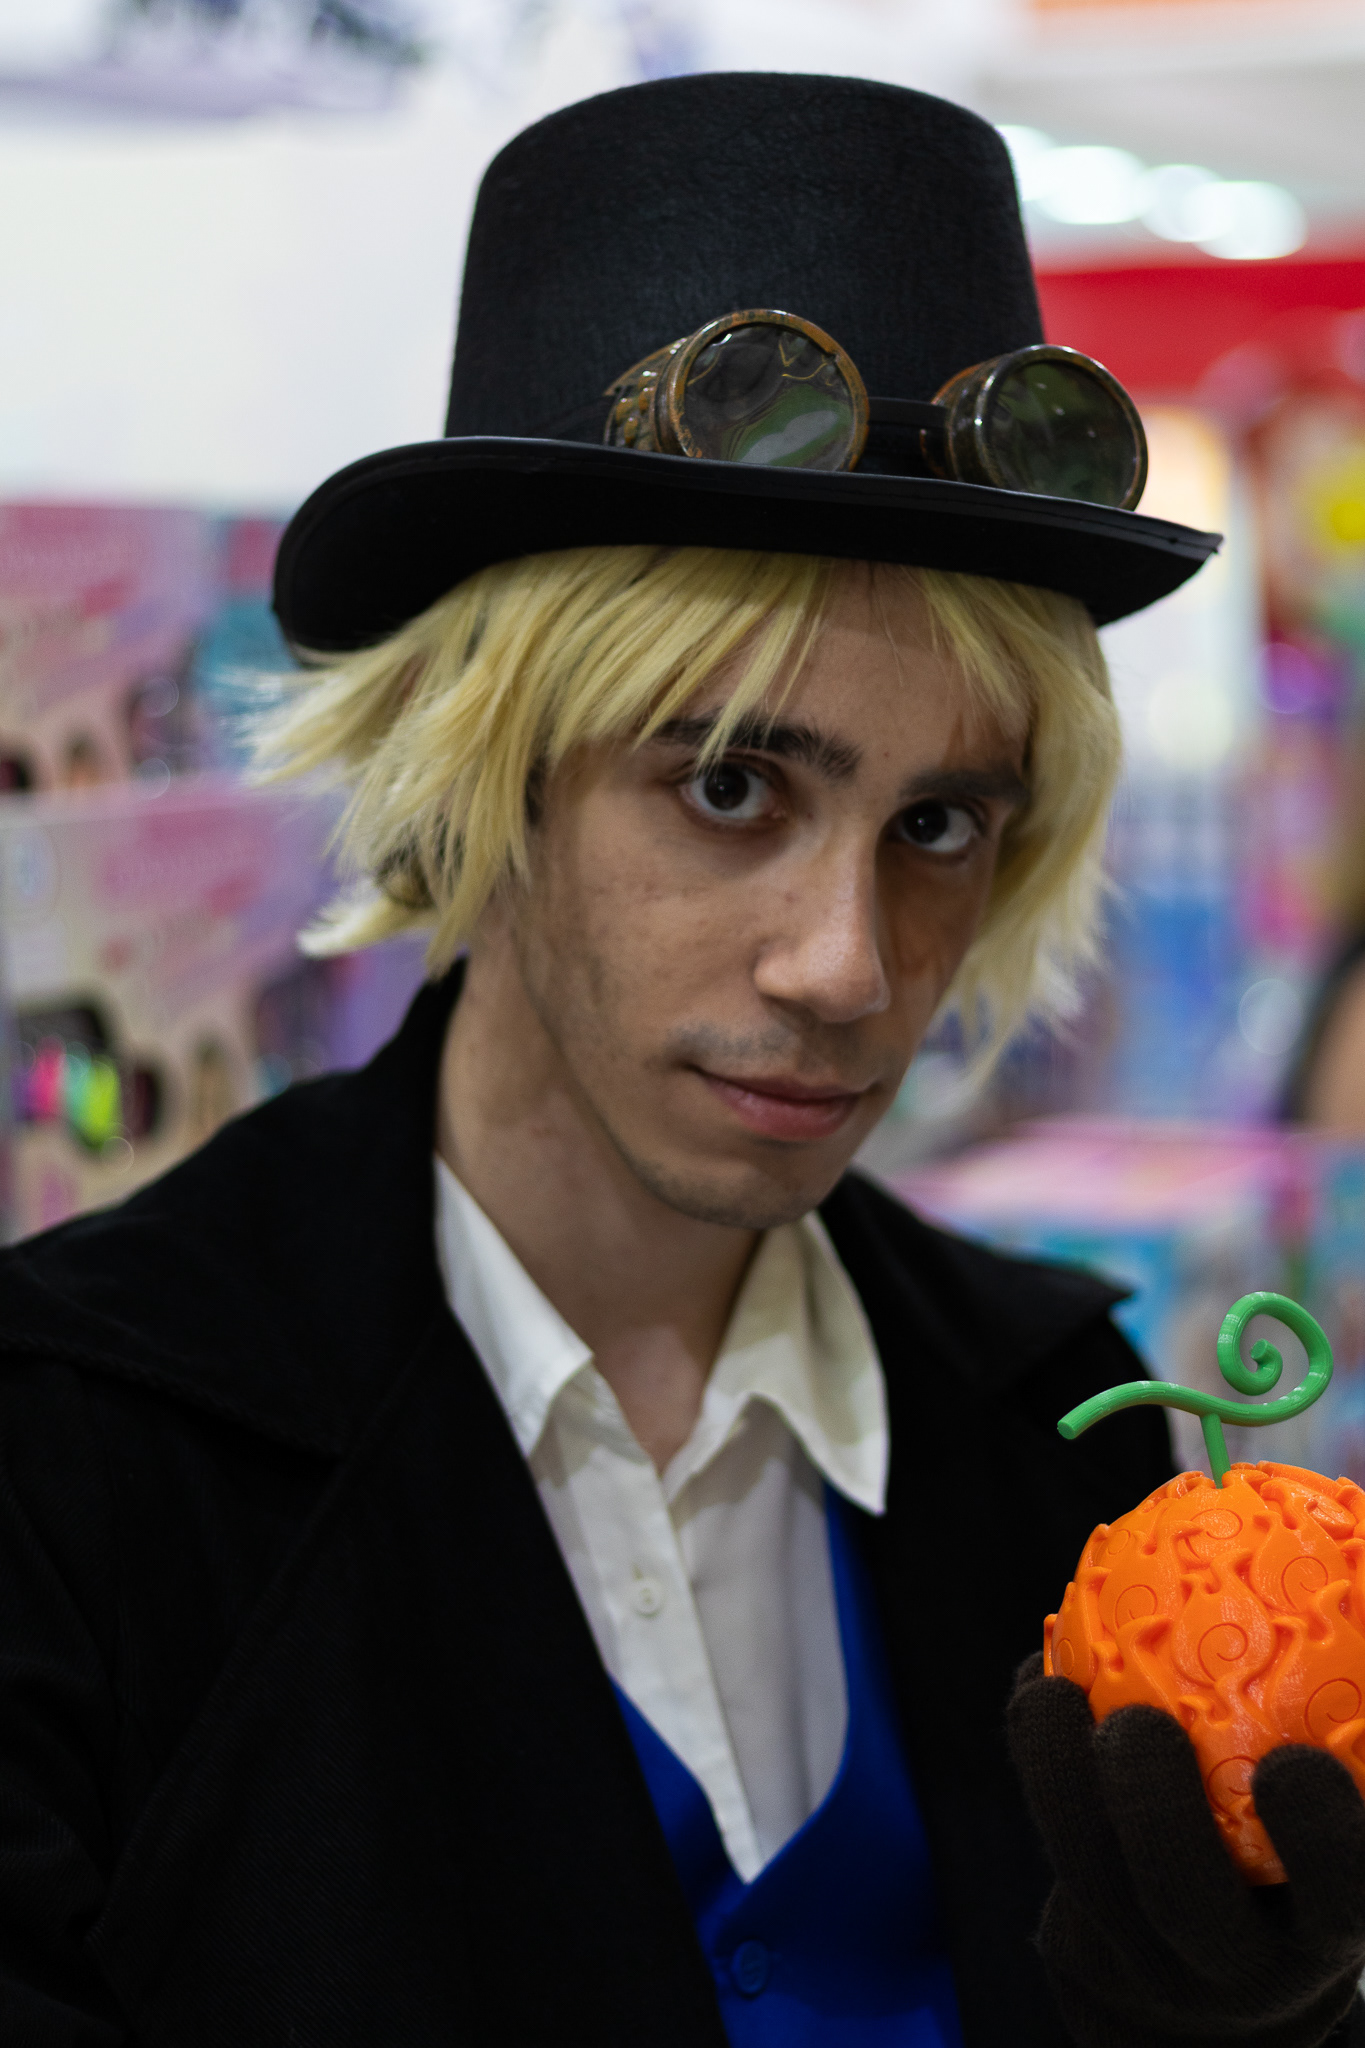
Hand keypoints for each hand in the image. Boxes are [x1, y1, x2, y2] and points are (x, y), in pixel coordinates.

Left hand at [1007, 1654, 1364, 2047]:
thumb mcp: (1345, 1822)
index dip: (1321, 1838)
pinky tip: (1038, 1681)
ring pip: (1092, 1883)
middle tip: (1141, 1723)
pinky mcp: (1088, 1946)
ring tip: (1055, 1695)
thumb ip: (1346, 1738)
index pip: (1344, 1890)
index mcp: (1328, 1925)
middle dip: (1154, 1812)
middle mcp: (1240, 1966)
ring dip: (1064, 1779)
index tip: (1294, 1764)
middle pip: (1188, 1904)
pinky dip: (1039, 1757)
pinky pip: (1051, 1845)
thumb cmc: (1309, 1857)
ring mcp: (1153, 1967)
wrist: (1214, 1994)